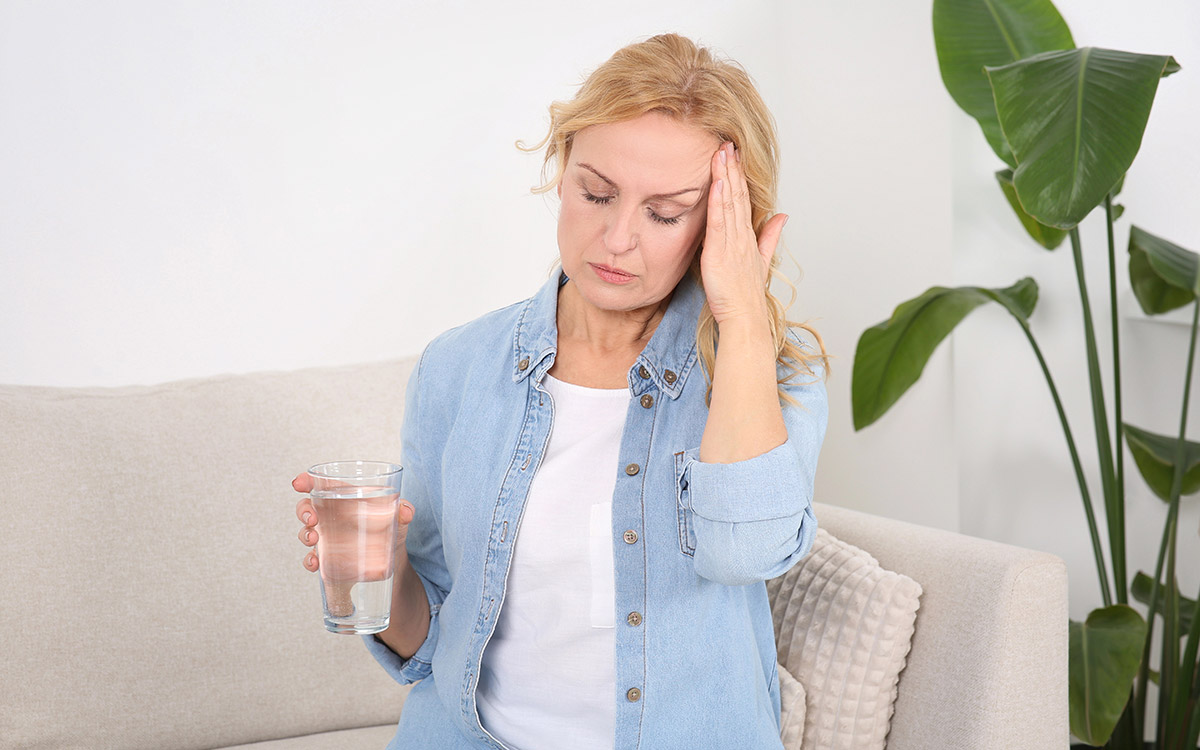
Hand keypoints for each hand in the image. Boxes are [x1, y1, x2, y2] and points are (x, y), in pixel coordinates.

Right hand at [292, 472, 414, 576]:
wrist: (392, 559)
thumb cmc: (391, 528)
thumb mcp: (399, 519)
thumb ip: (404, 512)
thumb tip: (406, 511)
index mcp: (346, 498)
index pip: (322, 485)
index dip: (307, 481)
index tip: (298, 484)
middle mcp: (332, 515)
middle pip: (307, 507)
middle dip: (303, 511)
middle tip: (312, 518)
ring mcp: (328, 537)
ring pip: (306, 532)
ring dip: (305, 535)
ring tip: (314, 540)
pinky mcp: (328, 558)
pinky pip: (312, 558)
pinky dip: (309, 560)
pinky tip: (315, 562)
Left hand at [700, 140, 787, 324]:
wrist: (745, 319)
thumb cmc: (746, 296)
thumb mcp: (760, 262)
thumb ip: (770, 237)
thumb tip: (782, 216)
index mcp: (749, 238)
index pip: (744, 200)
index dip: (740, 176)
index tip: (735, 155)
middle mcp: (742, 236)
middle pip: (738, 195)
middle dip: (733, 168)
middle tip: (727, 143)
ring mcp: (733, 243)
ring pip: (730, 203)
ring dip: (726, 177)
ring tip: (722, 153)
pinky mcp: (720, 252)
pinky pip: (720, 221)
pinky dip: (719, 200)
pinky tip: (719, 182)